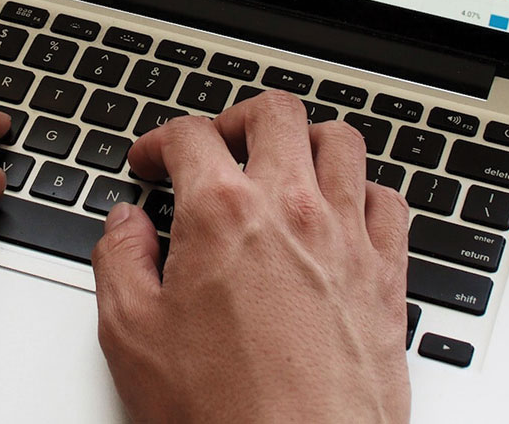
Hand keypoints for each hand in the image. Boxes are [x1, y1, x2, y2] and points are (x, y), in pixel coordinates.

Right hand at [92, 92, 411, 423]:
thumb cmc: (223, 413)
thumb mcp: (132, 335)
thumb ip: (119, 262)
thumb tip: (124, 226)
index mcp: (223, 213)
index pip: (190, 136)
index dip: (159, 141)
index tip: (151, 162)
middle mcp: (292, 209)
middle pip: (275, 114)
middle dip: (236, 120)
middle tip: (216, 147)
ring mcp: (347, 238)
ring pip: (341, 142)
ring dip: (306, 141)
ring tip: (282, 164)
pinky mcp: (388, 275)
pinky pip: (389, 200)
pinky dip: (364, 191)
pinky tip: (342, 211)